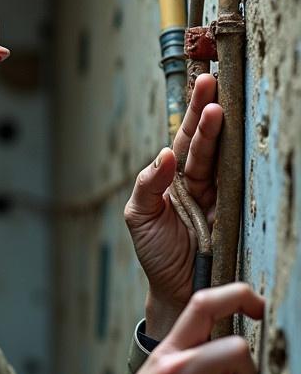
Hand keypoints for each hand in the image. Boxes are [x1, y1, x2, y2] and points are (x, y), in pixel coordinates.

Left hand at [124, 74, 221, 335]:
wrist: (175, 289)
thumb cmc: (156, 251)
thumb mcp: (138, 217)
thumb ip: (147, 186)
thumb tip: (164, 155)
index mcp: (175, 176)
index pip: (184, 138)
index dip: (192, 112)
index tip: (201, 84)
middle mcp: (199, 180)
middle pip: (205, 141)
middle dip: (207, 113)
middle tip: (211, 86)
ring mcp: (219, 195)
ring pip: (220, 158)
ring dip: (219, 135)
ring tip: (217, 110)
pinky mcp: (233, 213)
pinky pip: (236, 187)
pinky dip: (233, 170)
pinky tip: (229, 149)